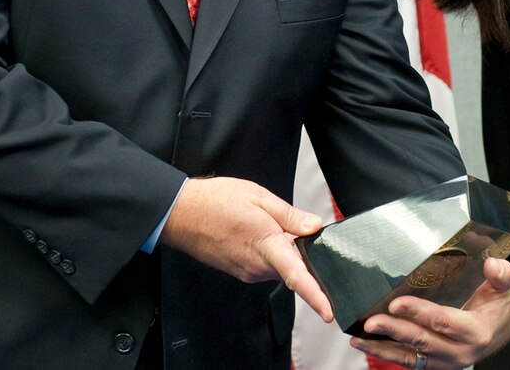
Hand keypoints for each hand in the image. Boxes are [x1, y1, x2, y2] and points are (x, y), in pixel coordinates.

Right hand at [160, 176, 332, 321]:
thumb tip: (314, 226)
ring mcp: (247, 272)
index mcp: (266, 245)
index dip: (315, 296)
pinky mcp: (240, 272)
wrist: (181, 214)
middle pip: (293, 268)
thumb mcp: (260, 197)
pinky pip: (265, 265)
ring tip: (263, 222)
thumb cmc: (216, 202)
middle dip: (300, 252)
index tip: (328, 311)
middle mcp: (257, 266)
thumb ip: (290, 215)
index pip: (296, 276)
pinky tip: (255, 232)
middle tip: (287, 224)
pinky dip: (269, 252)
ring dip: (282, 249)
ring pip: (279, 265)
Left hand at [349, 257, 509, 369]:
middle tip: (370, 322)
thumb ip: (502, 274)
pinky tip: (366, 344)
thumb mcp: (506, 286)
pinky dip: (386, 353)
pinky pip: (408, 362)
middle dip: (394, 331)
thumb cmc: (498, 303)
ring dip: (383, 348)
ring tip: (358, 338)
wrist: (500, 330)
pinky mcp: (434, 364)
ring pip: (410, 357)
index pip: (443, 322)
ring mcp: (445, 362)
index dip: (419, 313)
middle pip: (422, 342)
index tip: (396, 303)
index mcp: (475, 331)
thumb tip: (492, 263)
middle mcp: (459, 352)